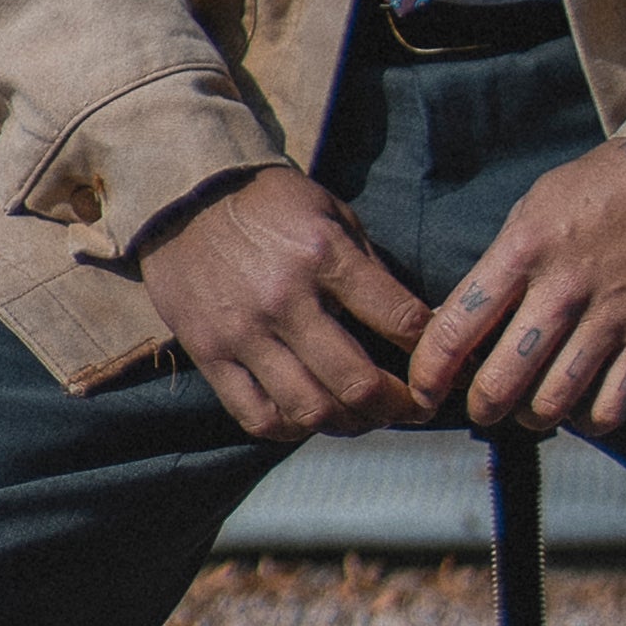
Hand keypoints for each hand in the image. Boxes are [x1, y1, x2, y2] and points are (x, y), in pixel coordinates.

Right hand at [133, 170, 432, 441]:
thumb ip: (367, 266)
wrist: (184, 195)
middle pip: (356, 381)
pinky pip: (257, 416)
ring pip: (310, 410)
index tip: (440, 364)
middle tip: (412, 409)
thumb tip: (415, 322)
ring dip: (349, 425)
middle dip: (397, 405)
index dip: (431, 349)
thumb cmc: (268, 204)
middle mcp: (285, 299)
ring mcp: (243, 332)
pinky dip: (292, 430)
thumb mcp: (330, 212)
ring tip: (364, 418)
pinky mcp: (209, 354)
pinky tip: (309, 419)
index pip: (398, 317)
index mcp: (324, 254)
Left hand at [407, 143, 625, 436]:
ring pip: (554, 402)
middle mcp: (563, 287)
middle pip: (501, 381)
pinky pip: (614, 404)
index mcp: (522, 249)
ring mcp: (611, 314)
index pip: (456, 328)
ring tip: (530, 410)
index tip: (422, 392)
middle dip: (481, 408)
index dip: (429, 374)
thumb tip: (451, 323)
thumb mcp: (531, 209)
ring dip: (533, 418)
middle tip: (482, 407)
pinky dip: (591, 420)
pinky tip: (583, 409)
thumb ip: (495, 268)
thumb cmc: (594, 189)